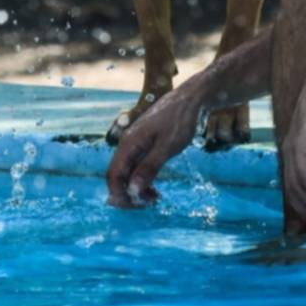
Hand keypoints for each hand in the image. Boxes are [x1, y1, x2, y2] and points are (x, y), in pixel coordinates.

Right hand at [105, 82, 202, 206]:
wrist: (191, 99)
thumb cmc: (180, 120)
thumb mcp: (167, 147)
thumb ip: (148, 168)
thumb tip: (132, 190)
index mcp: (129, 143)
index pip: (113, 175)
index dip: (119, 194)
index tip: (136, 206)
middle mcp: (128, 144)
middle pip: (118, 175)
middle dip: (128, 194)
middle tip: (148, 205)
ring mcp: (136, 143)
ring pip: (128, 172)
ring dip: (137, 188)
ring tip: (155, 199)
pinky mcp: (146, 144)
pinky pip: (138, 166)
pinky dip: (144, 179)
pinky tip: (156, 189)